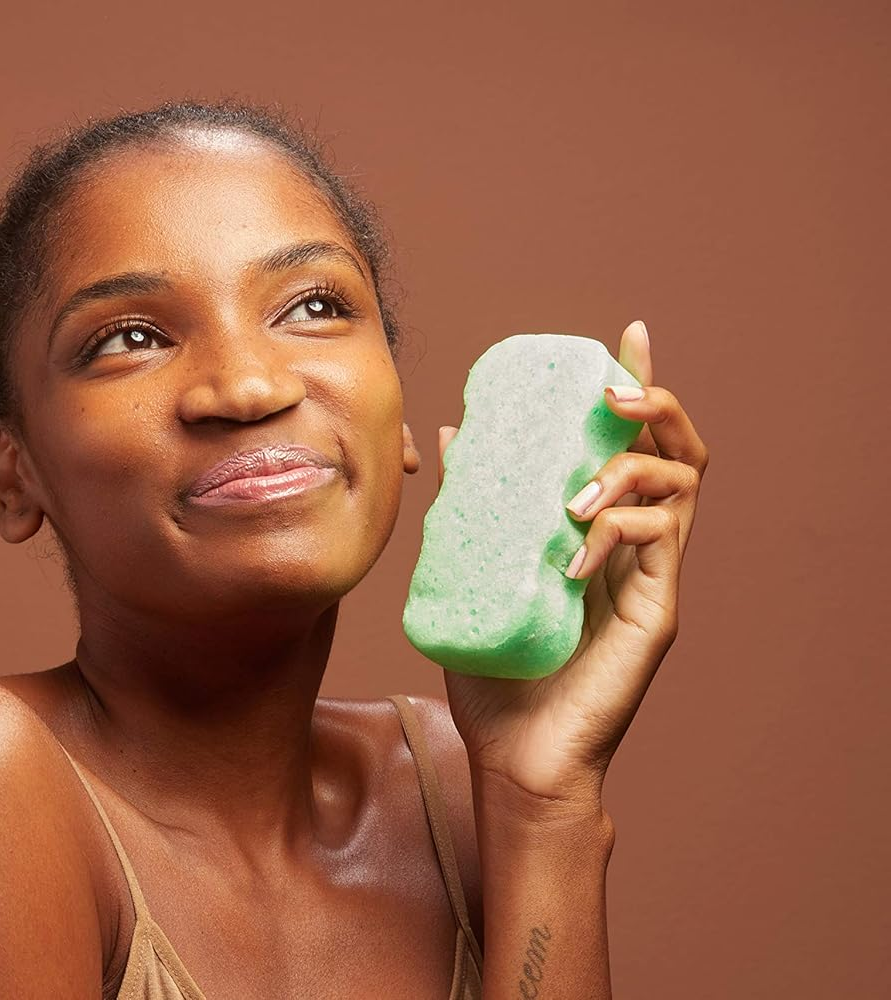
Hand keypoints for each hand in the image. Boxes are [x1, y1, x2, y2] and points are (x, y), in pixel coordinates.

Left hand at [440, 321, 709, 812]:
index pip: (633, 443)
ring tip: (573, 498)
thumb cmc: (495, 668)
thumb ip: (473, 502)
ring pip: (679, 485)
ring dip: (628, 471)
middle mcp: (637, 546)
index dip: (638, 385)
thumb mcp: (472, 566)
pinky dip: (615, 532)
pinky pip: (658, 544)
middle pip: (679, 451)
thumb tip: (455, 431)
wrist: (511, 754)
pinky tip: (571, 556)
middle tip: (613, 393)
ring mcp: (653, 577)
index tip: (625, 334)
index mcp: (600, 528)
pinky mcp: (657, 611)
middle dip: (654, 406)